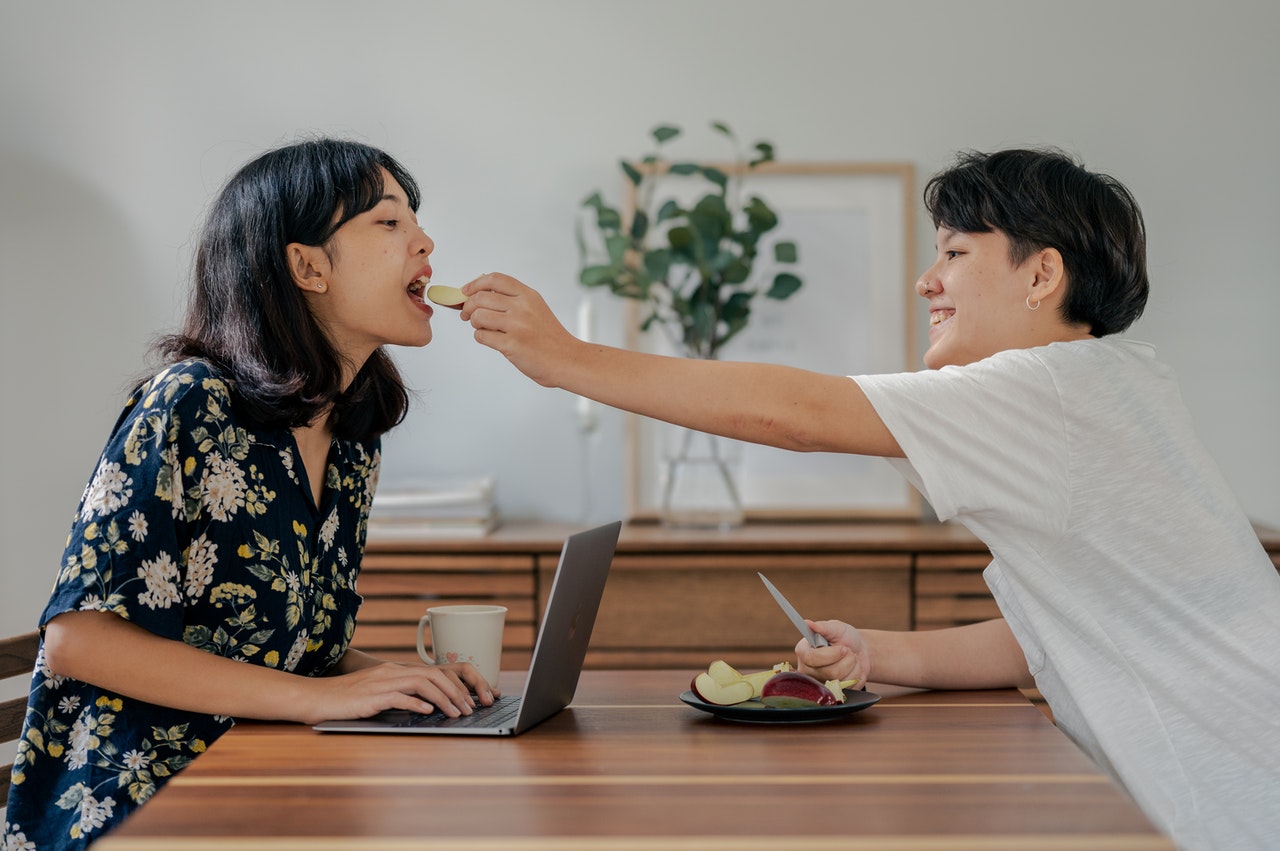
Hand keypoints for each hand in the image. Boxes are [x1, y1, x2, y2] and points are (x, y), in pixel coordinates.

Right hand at [301, 660, 497, 725]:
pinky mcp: (372, 696)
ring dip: (443, 699)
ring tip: (454, 713)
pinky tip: (426, 711)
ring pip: (423, 683)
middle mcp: (393, 672)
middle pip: (434, 675)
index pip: (435, 671)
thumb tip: (428, 705)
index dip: (456, 685)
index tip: (469, 700)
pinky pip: (399, 696)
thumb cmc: (347, 700)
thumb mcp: (379, 694)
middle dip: (456, 692)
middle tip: (468, 709)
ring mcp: (383, 682)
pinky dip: (416, 703)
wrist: (317, 697)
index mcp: (396, 670)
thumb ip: (402, 695)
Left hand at [459, 273, 578, 387]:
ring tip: (485, 328)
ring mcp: (517, 325)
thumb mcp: (536, 309)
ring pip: (478, 316)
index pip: (494, 279)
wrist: (567, 360)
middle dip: (468, 307)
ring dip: (475, 323)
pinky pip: (482, 336)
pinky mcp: (512, 344)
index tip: (466, 291)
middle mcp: (522, 307)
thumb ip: (513, 300)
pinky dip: (482, 338)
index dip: (475, 284)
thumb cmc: (551, 339)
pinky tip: (492, 340)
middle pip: (480, 297)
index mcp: (528, 296)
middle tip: (468, 315)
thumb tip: (481, 293)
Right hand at [795, 619, 869, 686]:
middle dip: (846, 659)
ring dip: (852, 665)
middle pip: (829, 672)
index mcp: (804, 652)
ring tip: (850, 658)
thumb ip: (823, 627)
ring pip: (840, 679)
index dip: (830, 655)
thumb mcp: (835, 628)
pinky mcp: (833, 691)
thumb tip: (808, 623)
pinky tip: (852, 669)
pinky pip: (848, 687)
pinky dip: (855, 675)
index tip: (843, 648)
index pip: (811, 658)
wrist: (858, 650)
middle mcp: (808, 669)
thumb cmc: (844, 637)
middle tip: (848, 650)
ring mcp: (820, 682)